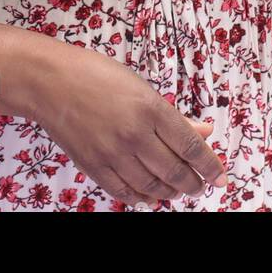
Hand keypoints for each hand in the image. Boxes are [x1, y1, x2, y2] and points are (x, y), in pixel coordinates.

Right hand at [28, 43, 227, 207]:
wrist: (50, 81)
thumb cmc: (96, 75)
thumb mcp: (141, 87)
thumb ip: (174, 116)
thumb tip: (205, 132)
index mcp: (151, 109)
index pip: (191, 146)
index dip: (210, 165)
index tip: (221, 176)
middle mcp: (135, 134)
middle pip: (175, 171)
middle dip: (193, 183)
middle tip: (199, 186)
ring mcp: (112, 153)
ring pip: (152, 186)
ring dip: (170, 192)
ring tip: (177, 190)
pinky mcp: (93, 166)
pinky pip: (124, 192)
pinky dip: (141, 197)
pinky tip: (149, 195)